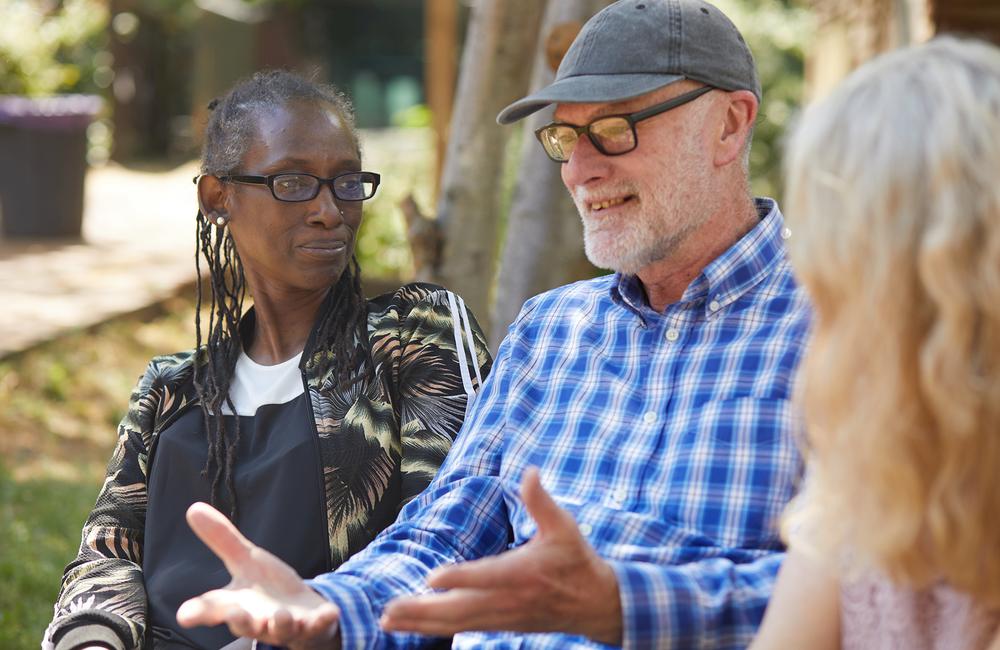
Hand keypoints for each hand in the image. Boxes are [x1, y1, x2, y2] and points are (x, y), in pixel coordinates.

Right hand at [175, 502, 340, 649]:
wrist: (301, 613)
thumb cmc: (267, 589)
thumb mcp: (246, 561)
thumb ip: (222, 540)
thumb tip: (193, 508)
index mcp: (237, 604)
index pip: (212, 608)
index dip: (197, 612)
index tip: (184, 615)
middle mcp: (258, 620)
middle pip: (244, 624)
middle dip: (240, 621)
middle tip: (234, 615)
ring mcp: (286, 626)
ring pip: (280, 630)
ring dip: (279, 624)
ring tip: (279, 615)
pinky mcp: (312, 627)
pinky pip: (317, 627)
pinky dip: (322, 621)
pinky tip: (331, 612)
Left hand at [381, 467, 622, 644]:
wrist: (595, 604)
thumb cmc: (576, 560)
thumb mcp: (564, 527)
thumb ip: (542, 501)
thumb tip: (529, 471)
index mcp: (525, 573)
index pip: (489, 576)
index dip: (462, 578)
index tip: (433, 578)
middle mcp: (509, 599)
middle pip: (462, 608)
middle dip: (424, 610)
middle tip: (390, 609)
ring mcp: (503, 616)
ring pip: (457, 622)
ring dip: (421, 622)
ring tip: (387, 619)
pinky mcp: (500, 624)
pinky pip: (462, 628)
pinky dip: (434, 628)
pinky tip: (411, 625)